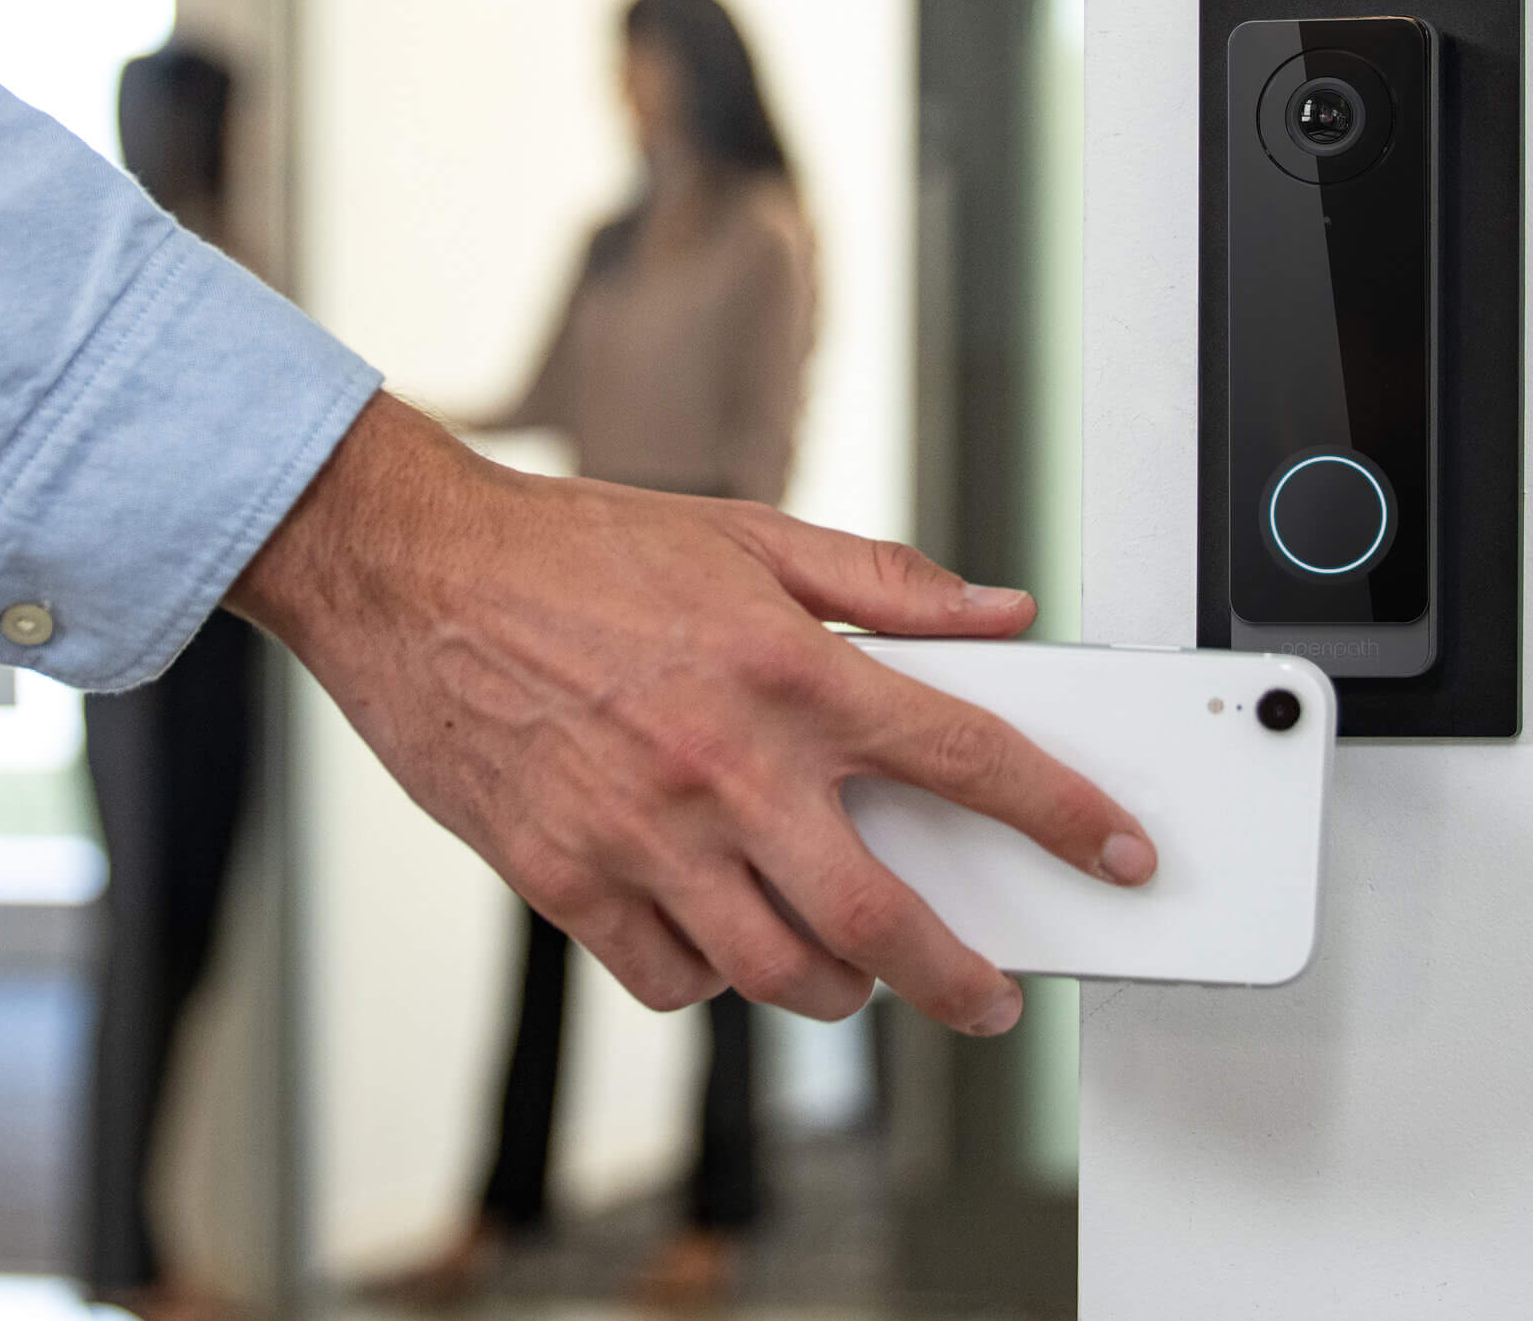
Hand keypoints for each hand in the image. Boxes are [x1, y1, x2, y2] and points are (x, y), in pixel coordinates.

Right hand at [230, 392, 1156, 1034]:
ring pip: (777, 970)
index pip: (966, 756)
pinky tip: (720, 937)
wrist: (416, 573)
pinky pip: (670, 977)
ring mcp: (644, 833)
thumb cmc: (575, 550)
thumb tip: (999, 611)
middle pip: (882, 920)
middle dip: (961, 981)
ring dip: (837, 989)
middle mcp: (729, 763)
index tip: (1116, 854)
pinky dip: (712, 976)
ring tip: (852, 969)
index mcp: (790, 669)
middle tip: (988, 996)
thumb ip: (886, 582)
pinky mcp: (566, 878)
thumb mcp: (750, 535)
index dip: (1064, 814)